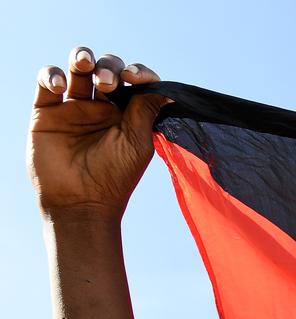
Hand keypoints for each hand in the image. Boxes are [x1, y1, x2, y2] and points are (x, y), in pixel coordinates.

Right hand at [27, 47, 168, 224]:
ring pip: (77, 68)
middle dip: (109, 66)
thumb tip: (167, 91)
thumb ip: (147, 111)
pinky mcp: (47, 111)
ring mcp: (74, 107)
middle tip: (109, 82)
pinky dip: (50, 74)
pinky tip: (59, 84)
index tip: (135, 77)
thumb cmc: (115, 176)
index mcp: (128, 113)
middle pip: (106, 68)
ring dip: (82, 58)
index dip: (137, 72)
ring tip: (85, 64)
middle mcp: (102, 107)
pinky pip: (46, 82)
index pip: (134, 81)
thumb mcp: (138, 142)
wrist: (81, 201)